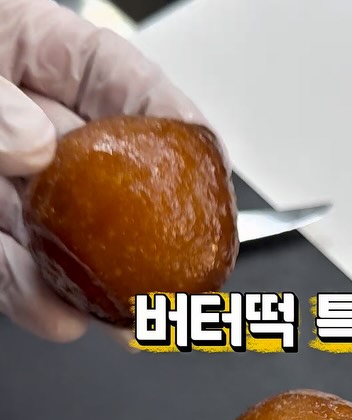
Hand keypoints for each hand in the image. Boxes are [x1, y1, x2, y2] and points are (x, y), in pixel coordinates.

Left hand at [0, 0, 206, 341]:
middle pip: (103, 174)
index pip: (122, 82)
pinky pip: (3, 265)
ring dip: (93, 281)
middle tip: (182, 271)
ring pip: (58, 234)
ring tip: (121, 316)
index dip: (174, 124)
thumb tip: (32, 144)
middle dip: (148, 228)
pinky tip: (54, 314)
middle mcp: (15, 118)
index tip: (206, 164)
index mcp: (23, 44)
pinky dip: (28, 294)